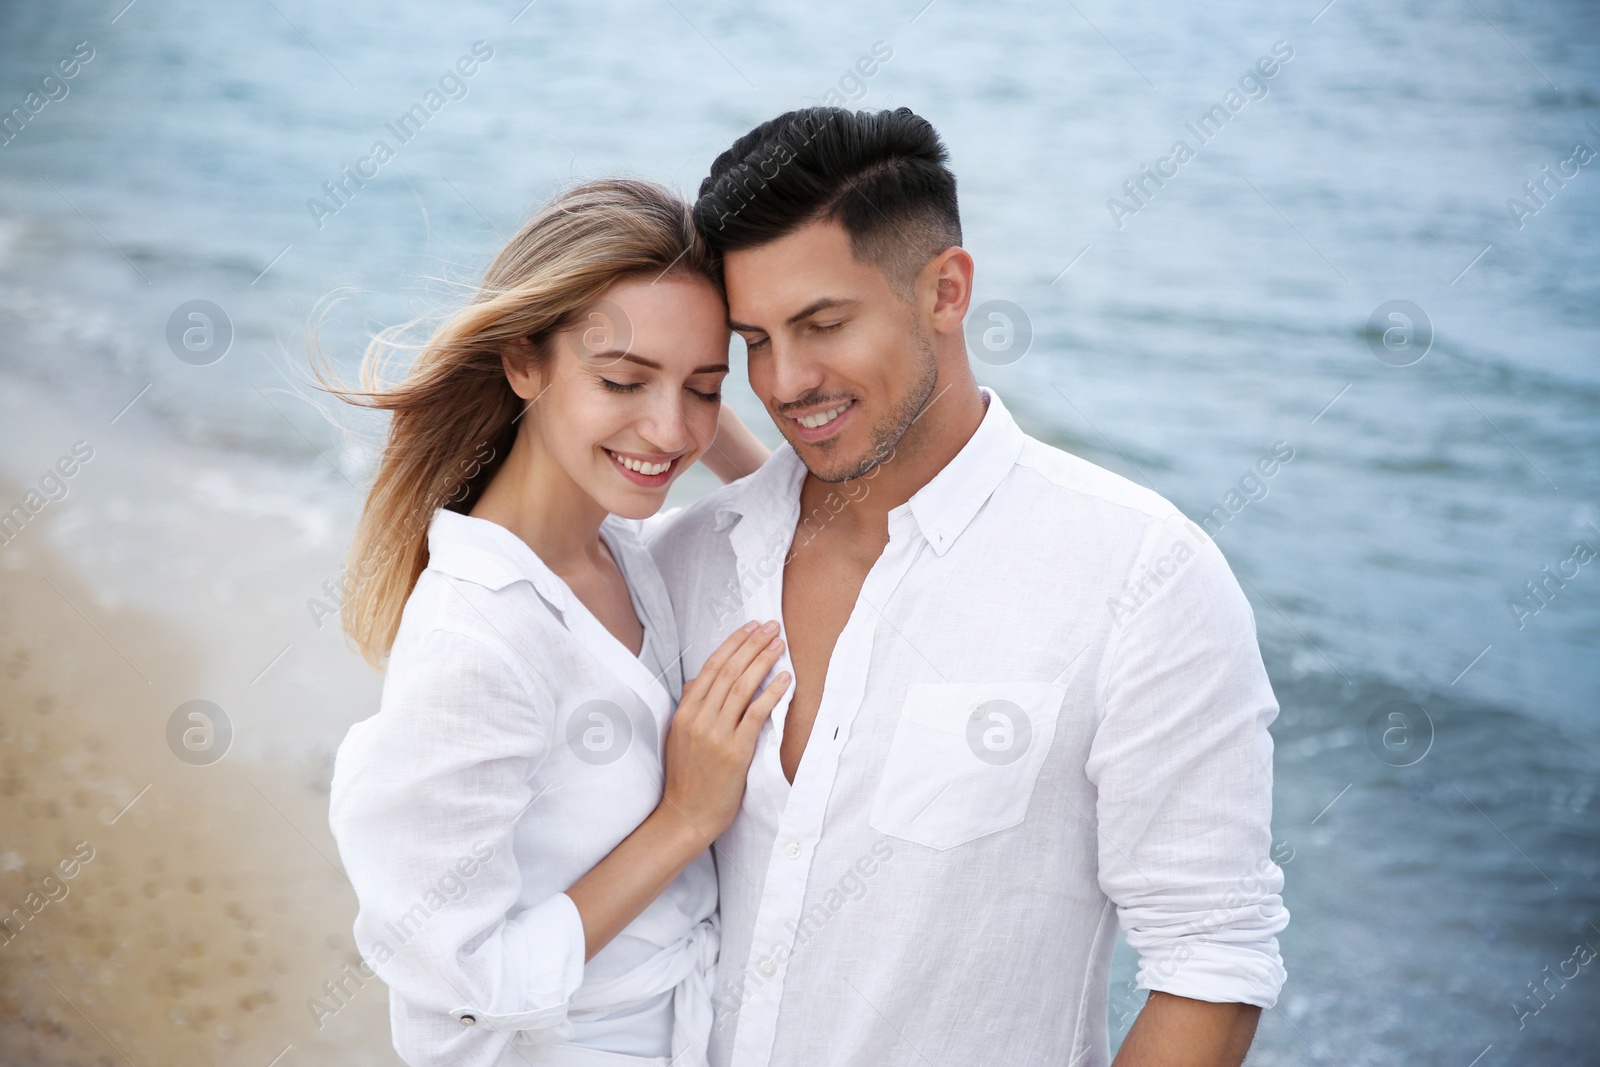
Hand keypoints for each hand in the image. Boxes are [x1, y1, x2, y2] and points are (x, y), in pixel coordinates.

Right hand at [659, 620, 789, 842]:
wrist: (686, 814)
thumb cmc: (686, 776)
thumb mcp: (678, 735)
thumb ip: (689, 705)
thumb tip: (699, 680)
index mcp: (685, 712)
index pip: (711, 667)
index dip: (733, 644)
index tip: (750, 627)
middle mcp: (699, 718)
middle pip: (729, 671)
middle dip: (752, 645)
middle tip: (771, 627)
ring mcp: (716, 734)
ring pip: (742, 687)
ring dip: (763, 662)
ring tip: (779, 645)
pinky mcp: (735, 751)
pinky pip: (756, 714)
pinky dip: (772, 693)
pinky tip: (785, 679)